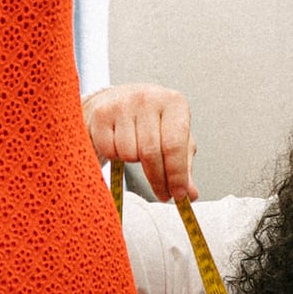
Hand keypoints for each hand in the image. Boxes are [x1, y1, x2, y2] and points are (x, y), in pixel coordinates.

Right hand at [81, 83, 198, 201]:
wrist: (117, 100)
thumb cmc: (150, 122)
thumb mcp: (172, 137)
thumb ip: (183, 165)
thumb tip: (191, 194)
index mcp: (174, 102)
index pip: (175, 145)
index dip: (177, 175)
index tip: (178, 195)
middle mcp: (148, 98)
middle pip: (151, 153)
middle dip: (157, 179)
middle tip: (162, 194)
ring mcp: (122, 104)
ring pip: (128, 153)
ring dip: (133, 162)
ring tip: (136, 151)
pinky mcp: (101, 114)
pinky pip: (109, 150)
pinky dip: (115, 155)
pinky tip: (120, 145)